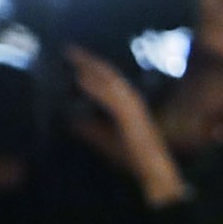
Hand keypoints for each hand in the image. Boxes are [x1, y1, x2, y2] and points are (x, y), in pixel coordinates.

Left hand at [65, 47, 185, 205]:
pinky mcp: (132, 116)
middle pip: (108, 75)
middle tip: (68, 49)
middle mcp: (132, 102)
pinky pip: (112, 98)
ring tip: (73, 58)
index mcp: (127, 105)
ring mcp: (133, 108)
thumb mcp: (105, 141)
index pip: (108, 81)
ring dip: (92, 69)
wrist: (154, 174)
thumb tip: (71, 120)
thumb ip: (90, 130)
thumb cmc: (132, 159)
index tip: (72, 56)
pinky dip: (96, 88)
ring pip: (111, 81)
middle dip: (88, 61)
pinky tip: (81, 80)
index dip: (91, 67)